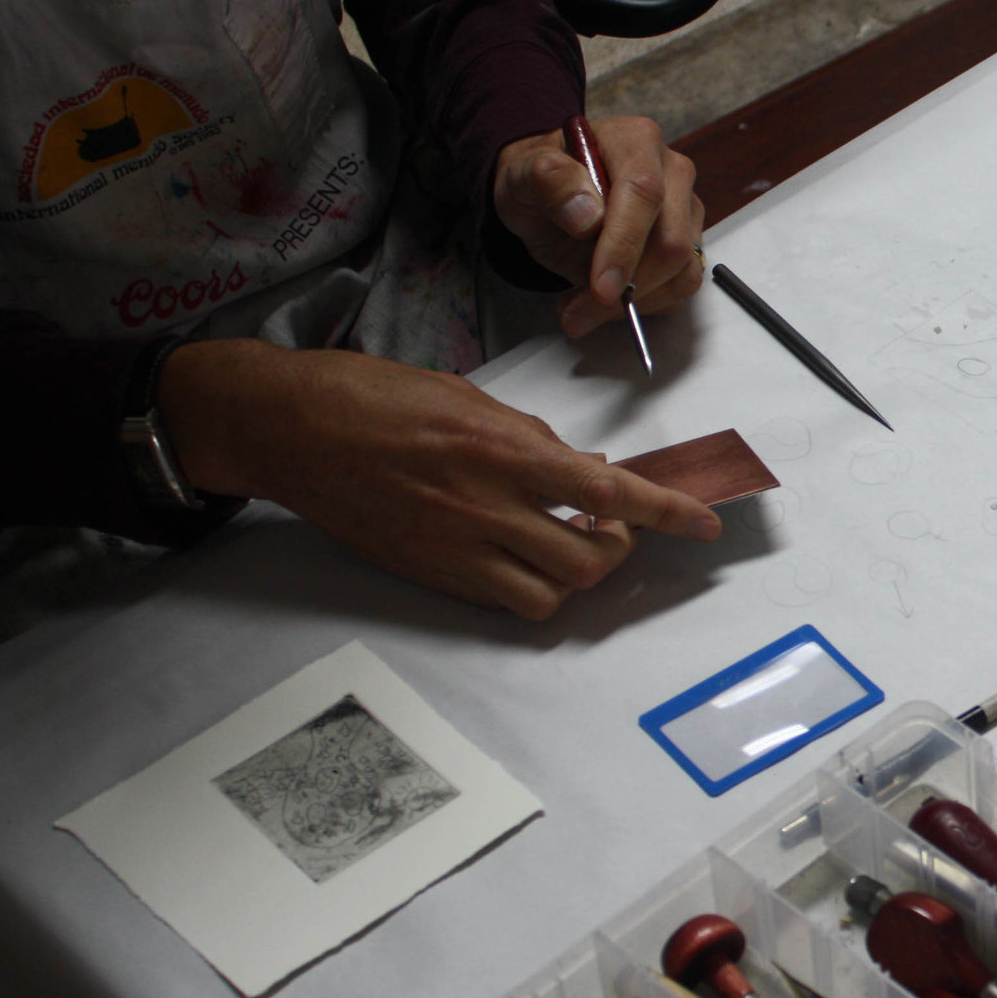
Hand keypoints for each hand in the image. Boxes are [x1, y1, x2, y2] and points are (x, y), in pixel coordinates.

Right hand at [159, 340, 721, 619]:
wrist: (291, 428)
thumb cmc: (376, 396)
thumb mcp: (468, 398)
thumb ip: (531, 438)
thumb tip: (584, 469)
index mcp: (503, 450)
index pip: (609, 490)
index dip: (667, 513)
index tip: (705, 526)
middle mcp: (486, 505)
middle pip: (590, 560)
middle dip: (618, 548)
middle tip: (612, 523)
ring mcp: (454, 547)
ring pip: (549, 595)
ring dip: (574, 577)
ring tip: (566, 543)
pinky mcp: (427, 573)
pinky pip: (499, 601)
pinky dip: (527, 587)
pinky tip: (521, 554)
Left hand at [492, 115, 706, 337]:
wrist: (550, 197)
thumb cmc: (541, 182)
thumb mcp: (523, 173)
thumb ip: (549, 181)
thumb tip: (587, 216)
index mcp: (636, 142)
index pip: (645, 194)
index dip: (625, 245)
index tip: (601, 287)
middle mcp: (672, 173)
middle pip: (672, 241)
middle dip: (629, 287)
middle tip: (578, 312)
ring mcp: (685, 211)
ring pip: (683, 271)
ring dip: (636, 302)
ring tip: (584, 308)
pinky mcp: (689, 244)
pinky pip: (681, 287)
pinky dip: (646, 306)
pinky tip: (607, 303)